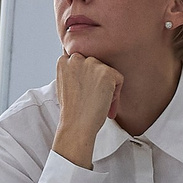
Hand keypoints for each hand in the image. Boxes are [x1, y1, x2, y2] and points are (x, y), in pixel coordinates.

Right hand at [52, 51, 123, 168]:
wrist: (76, 124)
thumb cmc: (71, 110)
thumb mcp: (64, 84)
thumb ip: (72, 72)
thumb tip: (85, 70)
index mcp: (64, 61)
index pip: (81, 59)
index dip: (86, 75)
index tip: (85, 90)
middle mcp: (77, 58)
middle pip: (96, 64)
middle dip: (97, 80)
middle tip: (92, 98)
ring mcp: (92, 64)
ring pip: (107, 72)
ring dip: (106, 86)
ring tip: (98, 102)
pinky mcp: (106, 72)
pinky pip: (119, 79)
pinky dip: (116, 93)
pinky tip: (105, 103)